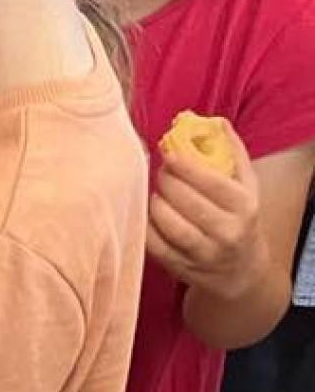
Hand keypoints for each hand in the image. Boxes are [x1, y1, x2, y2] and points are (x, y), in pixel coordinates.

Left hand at [149, 129, 262, 294]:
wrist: (241, 270)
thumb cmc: (240, 217)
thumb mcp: (247, 186)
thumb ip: (233, 153)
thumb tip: (215, 122)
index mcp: (245, 207)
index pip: (211, 183)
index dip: (185, 167)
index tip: (168, 155)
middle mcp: (228, 232)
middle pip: (188, 202)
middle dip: (167, 183)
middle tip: (160, 173)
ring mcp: (205, 254)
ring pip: (171, 226)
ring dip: (155, 204)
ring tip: (155, 193)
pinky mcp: (183, 269)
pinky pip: (156, 246)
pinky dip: (146, 227)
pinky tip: (146, 214)